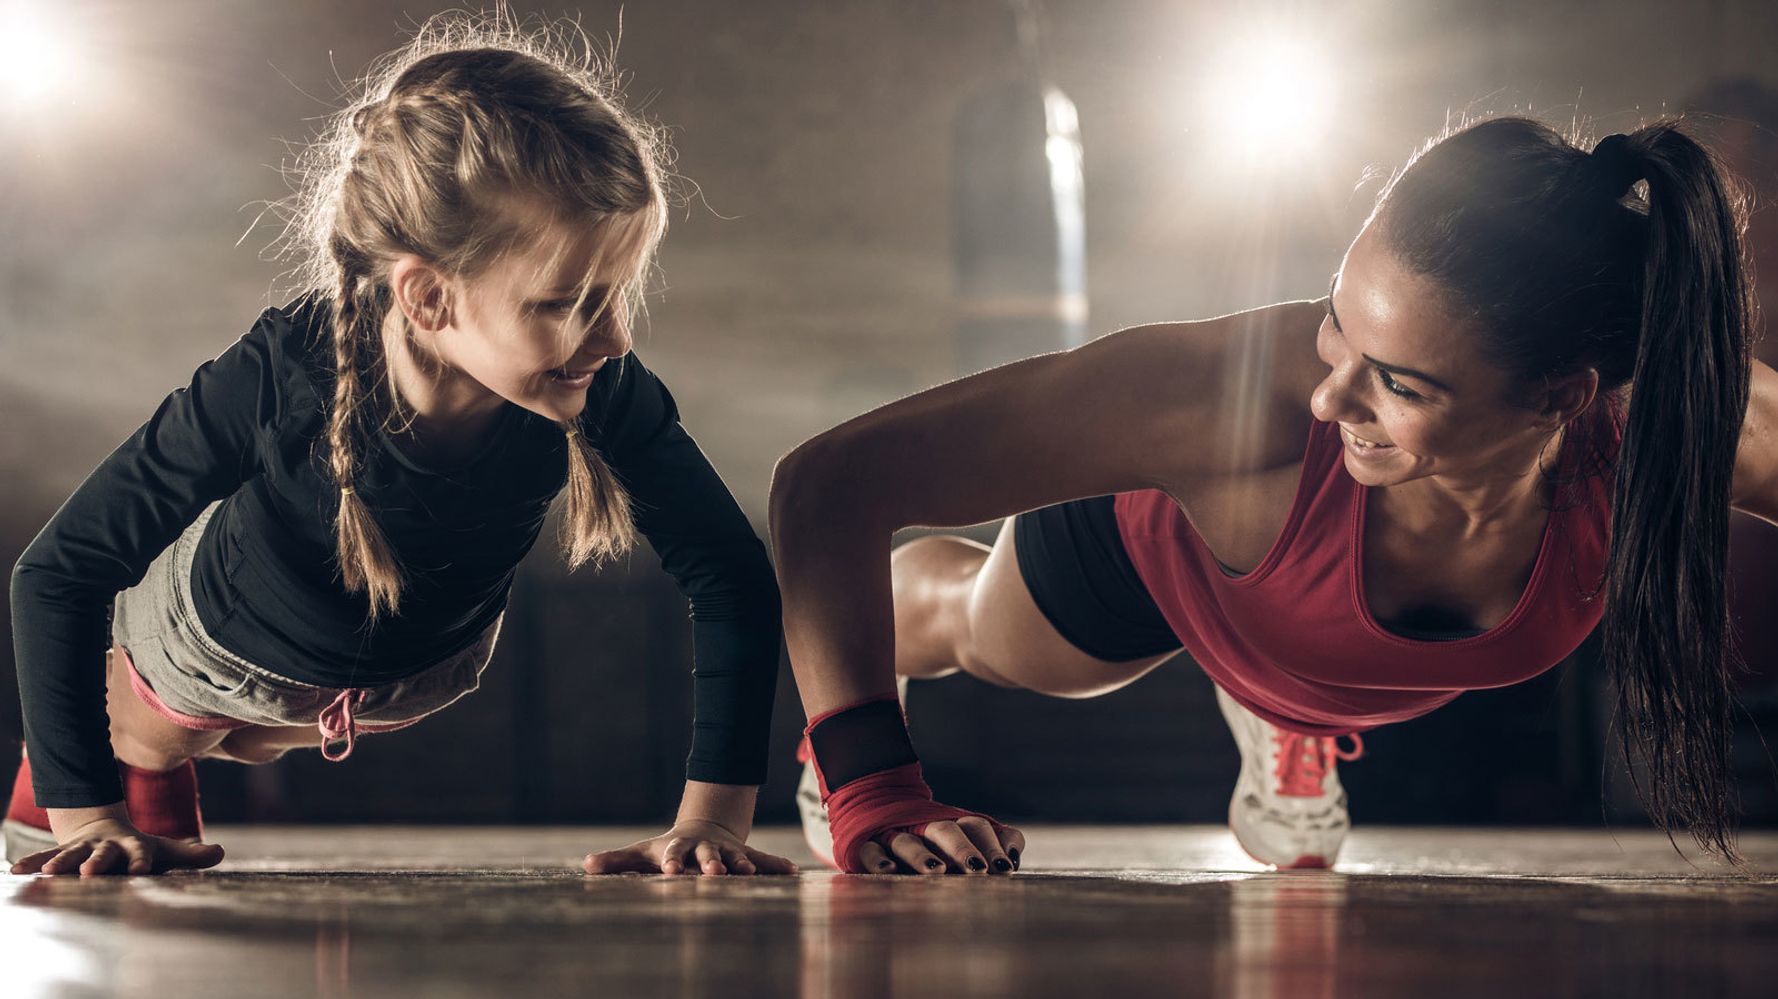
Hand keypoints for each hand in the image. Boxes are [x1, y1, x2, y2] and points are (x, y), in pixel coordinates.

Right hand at [9, 817, 224, 875]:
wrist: (103, 831)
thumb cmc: (138, 849)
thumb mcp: (165, 851)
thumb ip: (191, 855)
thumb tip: (221, 852)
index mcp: (132, 846)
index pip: (140, 853)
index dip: (141, 860)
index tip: (142, 870)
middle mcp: (106, 847)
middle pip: (103, 855)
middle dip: (98, 862)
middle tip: (92, 872)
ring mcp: (82, 850)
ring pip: (71, 856)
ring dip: (61, 863)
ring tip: (50, 874)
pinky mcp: (63, 855)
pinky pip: (45, 858)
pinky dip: (33, 863)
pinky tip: (16, 872)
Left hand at [582, 820, 798, 875]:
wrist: (703, 828)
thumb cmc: (665, 850)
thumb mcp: (641, 854)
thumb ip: (615, 860)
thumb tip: (585, 865)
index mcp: (678, 848)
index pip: (673, 855)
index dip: (672, 862)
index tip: (669, 871)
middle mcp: (704, 848)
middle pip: (706, 855)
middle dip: (710, 864)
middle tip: (713, 872)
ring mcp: (726, 851)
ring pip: (735, 858)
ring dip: (742, 866)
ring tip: (750, 873)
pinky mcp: (744, 856)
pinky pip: (762, 860)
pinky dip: (777, 865)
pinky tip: (793, 873)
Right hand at [854, 815, 1024, 875]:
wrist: (875, 807)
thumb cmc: (933, 839)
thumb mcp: (965, 838)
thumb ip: (996, 842)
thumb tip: (1014, 858)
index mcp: (952, 823)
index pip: (976, 827)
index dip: (991, 845)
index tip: (1005, 868)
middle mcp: (924, 827)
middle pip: (945, 831)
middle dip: (962, 849)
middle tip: (978, 870)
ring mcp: (894, 835)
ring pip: (907, 842)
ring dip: (922, 855)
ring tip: (936, 871)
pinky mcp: (866, 845)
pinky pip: (870, 850)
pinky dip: (879, 859)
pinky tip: (890, 871)